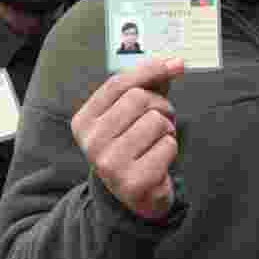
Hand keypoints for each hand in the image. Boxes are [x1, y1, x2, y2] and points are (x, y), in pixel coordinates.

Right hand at [71, 58, 184, 221]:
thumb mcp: (131, 114)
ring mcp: (110, 164)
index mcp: (84, 122)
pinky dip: (171, 149)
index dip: (148, 70)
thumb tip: (174, 63)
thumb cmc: (134, 145)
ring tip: (158, 142)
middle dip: (160, 106)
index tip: (172, 65)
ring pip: (156, 121)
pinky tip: (159, 160)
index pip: (117, 84)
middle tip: (162, 121)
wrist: (134, 196)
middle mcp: (92, 142)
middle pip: (138, 99)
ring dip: (167, 129)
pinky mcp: (134, 182)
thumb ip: (149, 85)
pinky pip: (168, 146)